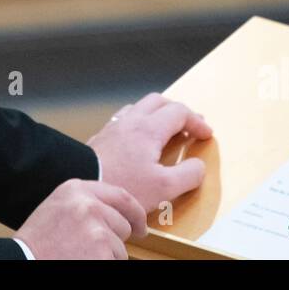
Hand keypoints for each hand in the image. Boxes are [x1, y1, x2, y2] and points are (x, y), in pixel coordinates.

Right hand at [13, 179, 147, 258]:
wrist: (23, 259)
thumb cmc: (38, 241)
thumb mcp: (58, 207)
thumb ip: (85, 202)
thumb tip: (117, 214)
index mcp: (76, 189)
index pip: (121, 196)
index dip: (135, 213)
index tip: (140, 225)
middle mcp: (89, 204)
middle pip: (123, 225)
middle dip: (114, 240)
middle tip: (91, 249)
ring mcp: (97, 228)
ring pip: (120, 248)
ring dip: (106, 257)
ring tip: (79, 255)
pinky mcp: (101, 250)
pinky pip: (115, 261)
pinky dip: (103, 264)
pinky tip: (82, 261)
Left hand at [86, 92, 213, 212]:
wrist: (82, 186)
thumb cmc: (122, 186)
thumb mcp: (164, 187)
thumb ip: (188, 175)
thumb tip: (199, 165)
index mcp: (149, 129)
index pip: (179, 112)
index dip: (196, 121)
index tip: (206, 135)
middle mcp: (131, 121)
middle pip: (158, 101)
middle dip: (177, 111)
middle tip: (189, 125)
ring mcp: (113, 128)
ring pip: (138, 108)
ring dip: (156, 114)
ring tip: (164, 129)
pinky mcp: (101, 139)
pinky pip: (123, 120)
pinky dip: (138, 124)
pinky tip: (136, 141)